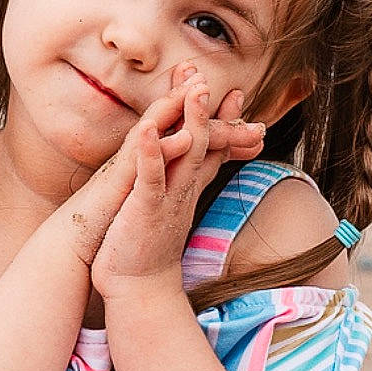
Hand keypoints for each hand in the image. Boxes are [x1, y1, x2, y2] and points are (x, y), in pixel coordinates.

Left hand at [89, 73, 264, 299]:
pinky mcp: (146, 209)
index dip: (220, 120)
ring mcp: (168, 198)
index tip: (234, 94)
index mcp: (186, 187)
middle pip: (205, 143)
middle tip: (221, 82)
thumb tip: (188, 174)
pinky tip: (148, 130)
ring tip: (196, 91)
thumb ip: (177, 187)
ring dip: (192, 121)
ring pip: (187, 153)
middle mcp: (183, 189)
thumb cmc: (145, 246)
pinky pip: (151, 176)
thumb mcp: (167, 210)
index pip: (209, 148)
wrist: (137, 288)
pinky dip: (151, 152)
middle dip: (211, 111)